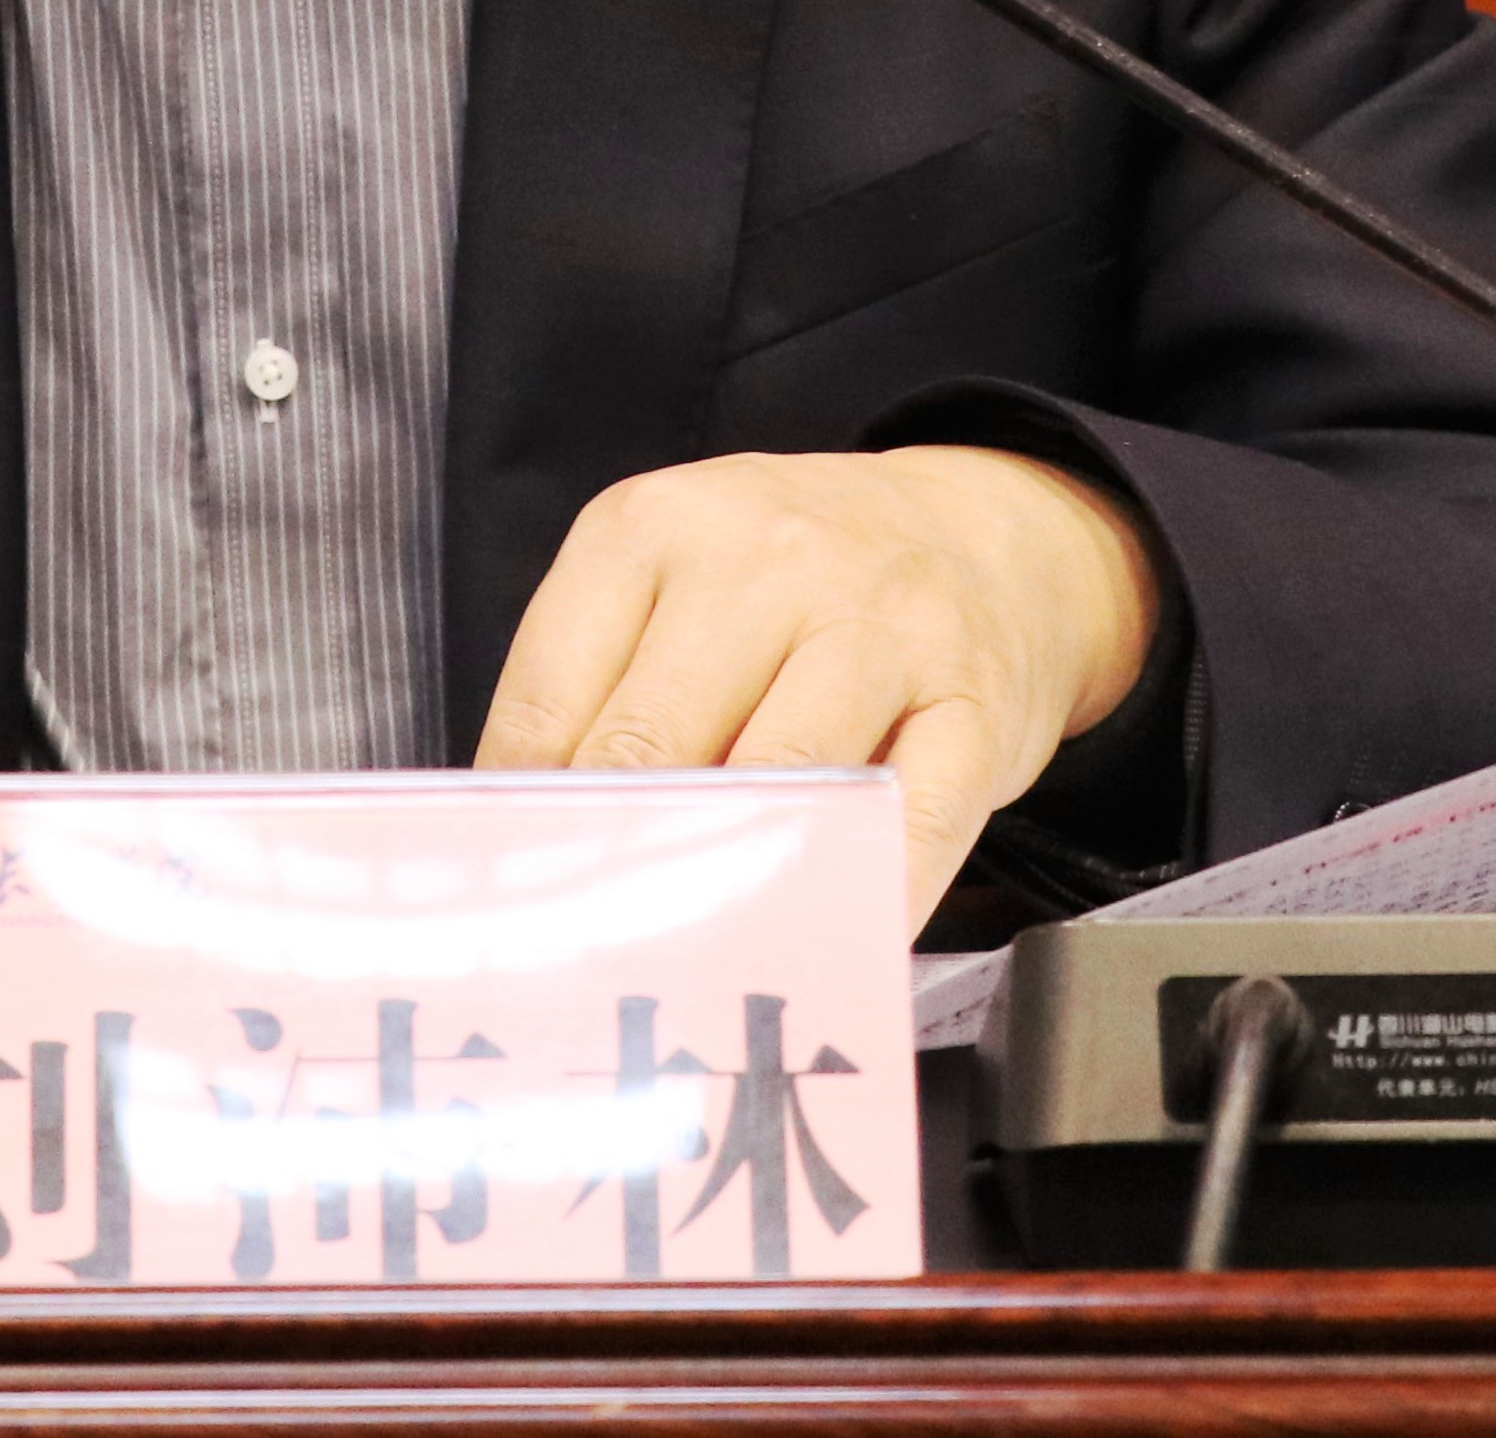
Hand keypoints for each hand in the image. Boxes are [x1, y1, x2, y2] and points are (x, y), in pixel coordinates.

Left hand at [473, 446, 1157, 918]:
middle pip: (653, 743)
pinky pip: (907, 822)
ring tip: (683, 970)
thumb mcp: (678, 580)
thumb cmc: (800, 583)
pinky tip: (821, 946)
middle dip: (611, 862)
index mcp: (657, 526)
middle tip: (581, 960)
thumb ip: (600, 685)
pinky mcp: (975, 702)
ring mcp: (883, 625)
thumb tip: (523, 843)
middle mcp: (768, 559)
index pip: (551, 697)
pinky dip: (859, 898)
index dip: (522, 819)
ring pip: (780, 780)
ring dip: (727, 885)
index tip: (512, 903)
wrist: (983, 533)